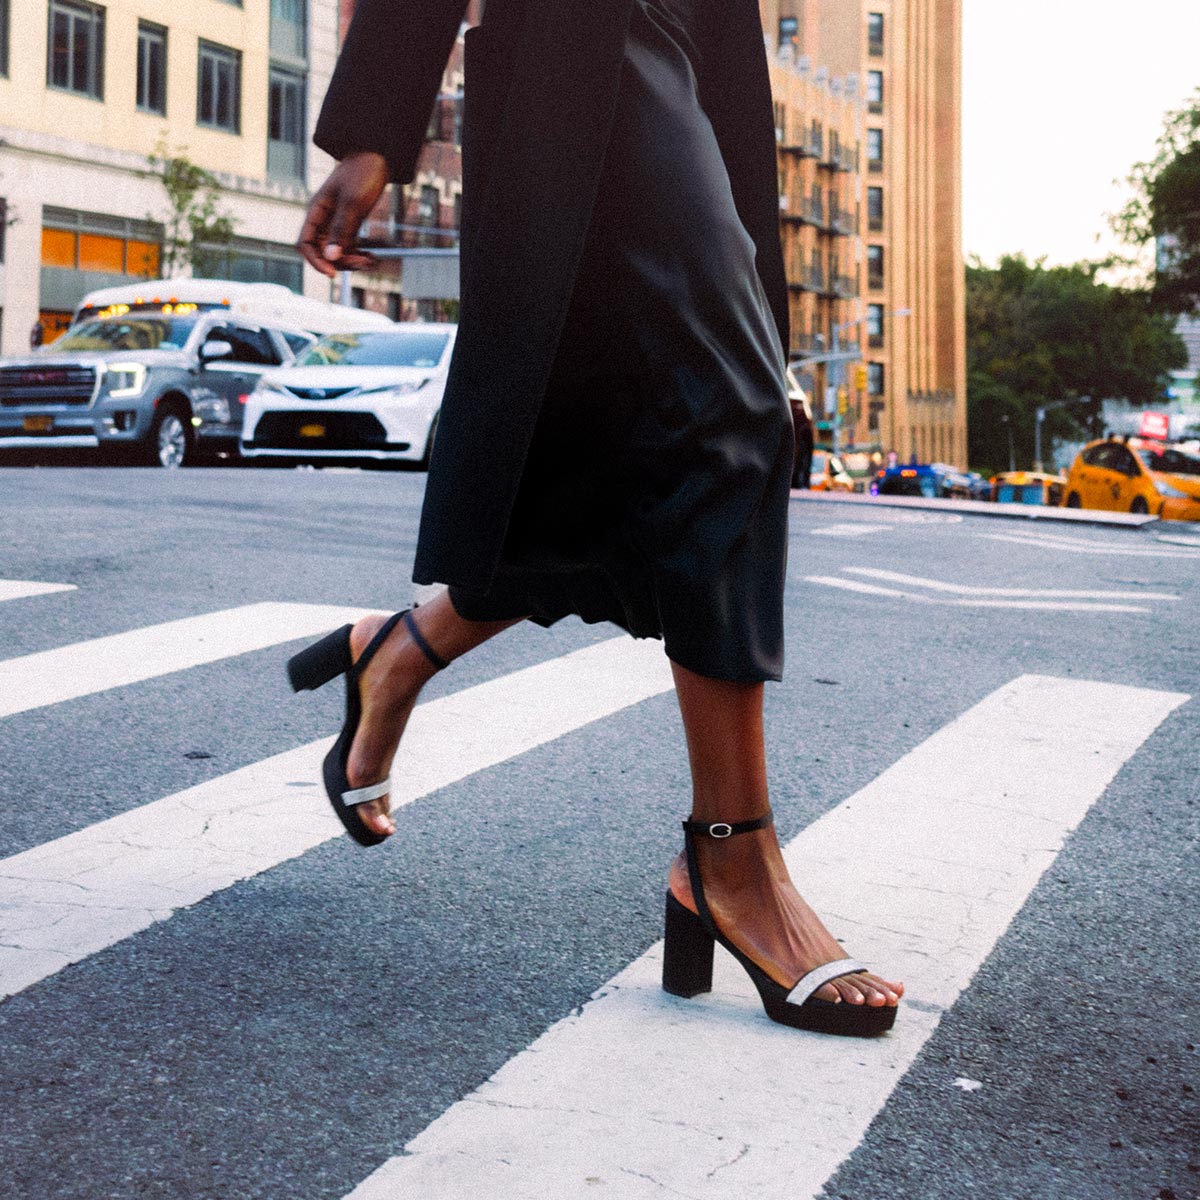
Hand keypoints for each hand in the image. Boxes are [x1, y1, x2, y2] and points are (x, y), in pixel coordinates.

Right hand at [297, 151, 390, 277]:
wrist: (378, 157)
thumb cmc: (362, 174)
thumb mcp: (352, 202)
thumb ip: (341, 230)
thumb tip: (331, 257)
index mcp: (316, 212)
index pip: (305, 244)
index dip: (315, 260)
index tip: (332, 273)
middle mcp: (324, 220)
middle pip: (323, 252)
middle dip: (340, 262)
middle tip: (363, 263)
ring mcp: (337, 224)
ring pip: (338, 253)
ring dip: (353, 261)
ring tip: (372, 260)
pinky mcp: (351, 226)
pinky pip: (350, 248)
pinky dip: (360, 255)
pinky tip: (373, 257)